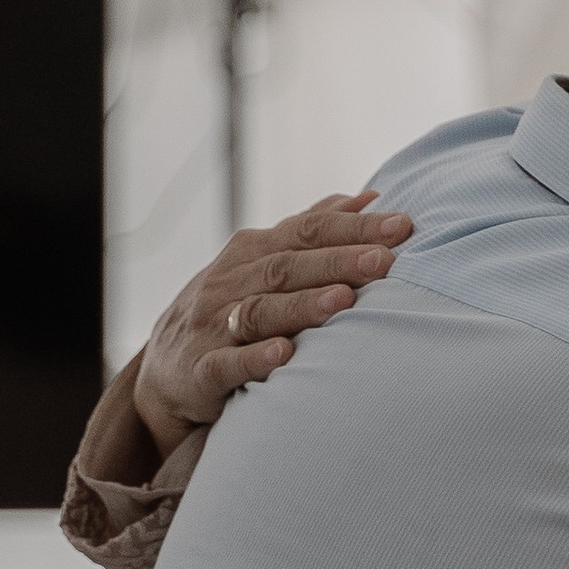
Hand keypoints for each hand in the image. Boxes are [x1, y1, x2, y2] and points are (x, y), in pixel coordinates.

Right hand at [131, 192, 411, 457]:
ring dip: (302, 305)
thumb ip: (310, 231)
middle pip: (287, 267)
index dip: (353, 227)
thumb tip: (368, 198)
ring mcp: (213, 326)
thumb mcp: (262, 262)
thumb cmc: (230, 308)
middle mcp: (230, 282)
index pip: (306, 231)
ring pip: (260, 311)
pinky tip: (285, 354)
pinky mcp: (201, 370)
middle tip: (385, 260)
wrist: (166, 369)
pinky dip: (255, 358)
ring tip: (344, 300)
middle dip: (339, 261)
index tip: (402, 226)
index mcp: (252, 252)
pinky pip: (227, 363)